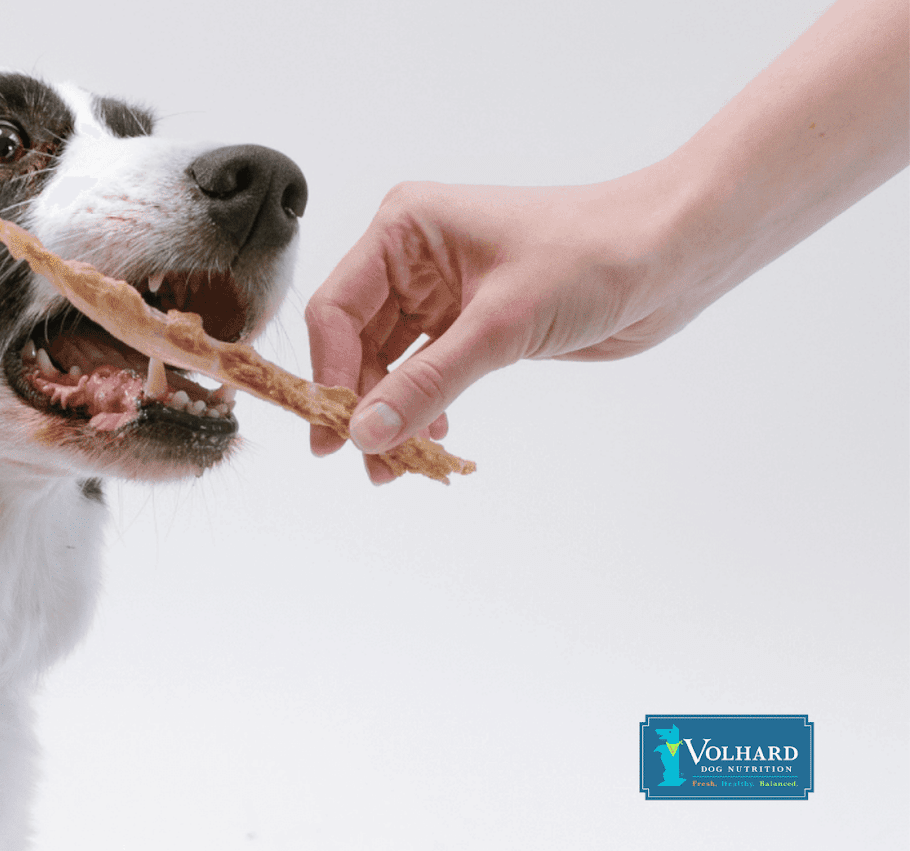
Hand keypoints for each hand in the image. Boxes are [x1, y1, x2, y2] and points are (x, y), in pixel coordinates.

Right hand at [305, 175, 708, 482]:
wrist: (674, 254)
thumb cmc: (594, 255)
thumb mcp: (501, 324)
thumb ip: (427, 383)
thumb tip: (365, 434)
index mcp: (405, 229)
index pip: (337, 309)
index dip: (330, 373)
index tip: (335, 433)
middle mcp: (413, 257)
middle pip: (357, 342)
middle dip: (360, 404)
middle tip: (368, 463)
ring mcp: (442, 291)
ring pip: (390, 364)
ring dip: (391, 415)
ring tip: (399, 466)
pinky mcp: (473, 323)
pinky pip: (426, 373)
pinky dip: (425, 408)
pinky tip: (436, 438)